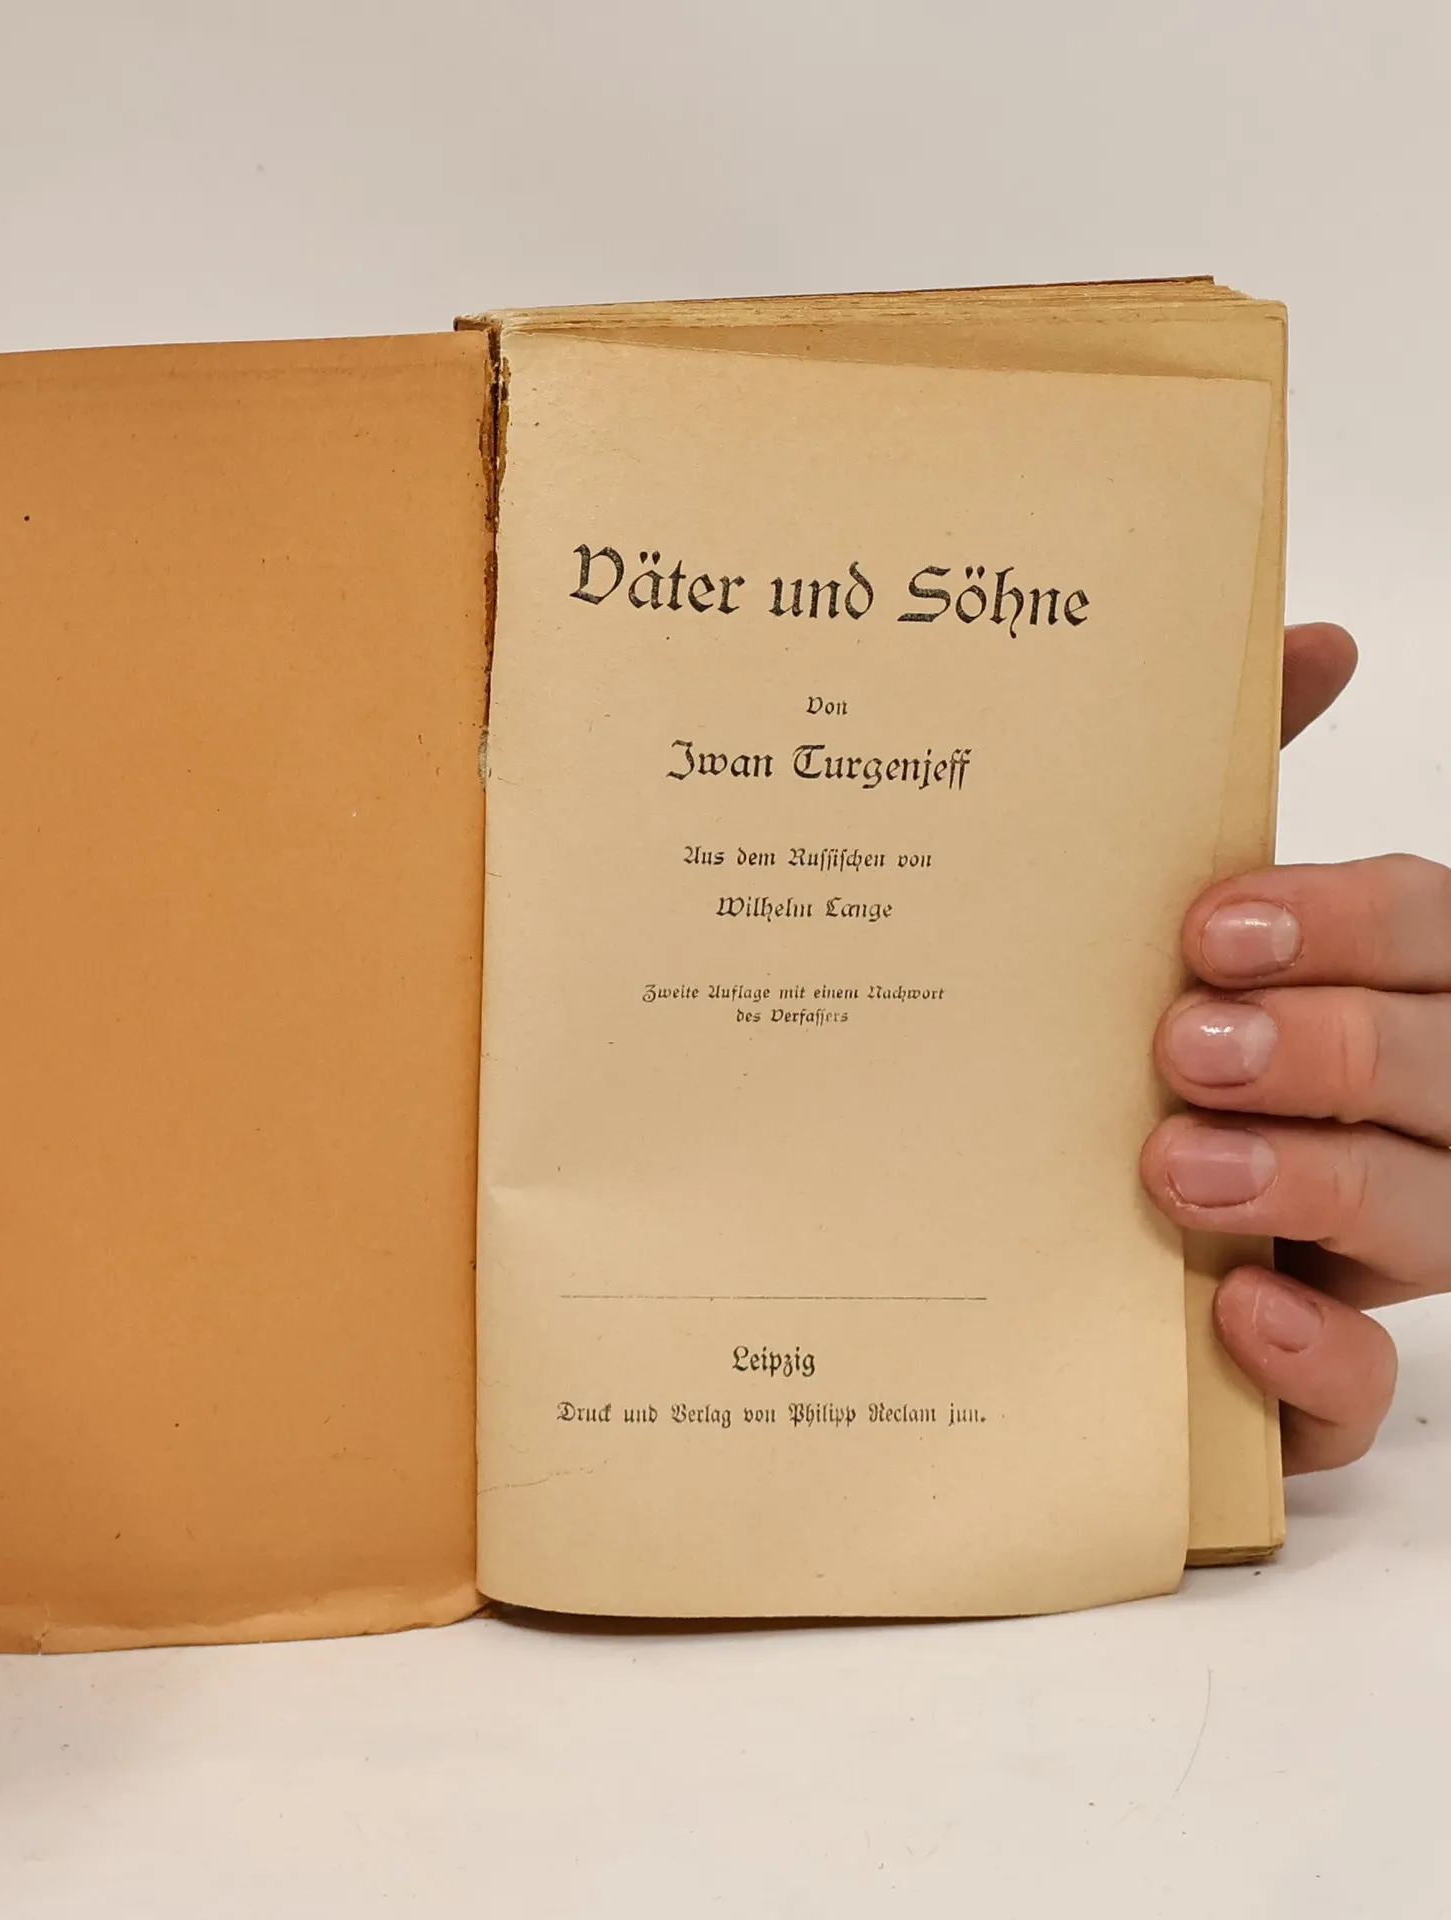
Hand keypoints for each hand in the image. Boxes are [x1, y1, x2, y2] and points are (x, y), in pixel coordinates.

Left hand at [1143, 622, 1443, 1471]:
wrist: (1018, 1221)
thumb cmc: (1134, 1044)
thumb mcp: (1177, 922)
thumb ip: (1241, 778)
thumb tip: (1312, 635)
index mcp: (1382, 990)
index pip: (1432, 932)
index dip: (1345, 925)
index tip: (1209, 927)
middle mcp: (1410, 1114)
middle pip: (1447, 1069)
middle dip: (1331, 1049)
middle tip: (1184, 1043)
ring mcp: (1376, 1247)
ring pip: (1433, 1221)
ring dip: (1316, 1183)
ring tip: (1178, 1163)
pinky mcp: (1313, 1372)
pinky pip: (1366, 1388)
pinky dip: (1316, 1356)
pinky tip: (1236, 1306)